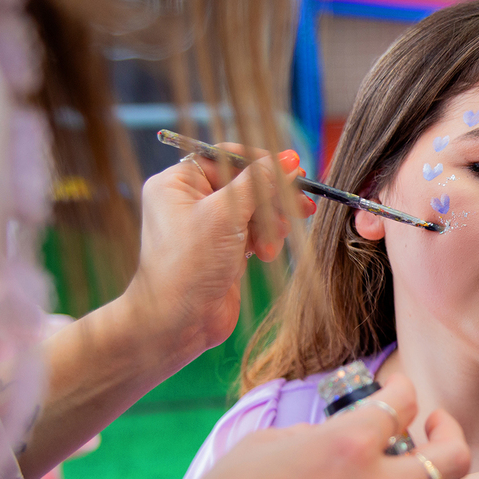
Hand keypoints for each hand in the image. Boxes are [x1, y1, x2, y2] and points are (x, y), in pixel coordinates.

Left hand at [121, 144, 315, 361]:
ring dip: (271, 224)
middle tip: (302, 204)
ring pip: (254, 209)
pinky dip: (266, 240)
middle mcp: (190, 200)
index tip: (293, 168)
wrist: (176, 322)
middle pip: (245, 183)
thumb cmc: (188, 265)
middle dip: (272, 198)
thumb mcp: (225, 215)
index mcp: (178, 183)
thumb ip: (258, 184)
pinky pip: (254, 232)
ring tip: (274, 243)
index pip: (226, 157)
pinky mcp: (223, 248)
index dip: (261, 162)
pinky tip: (267, 254)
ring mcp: (208, 226)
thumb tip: (288, 160)